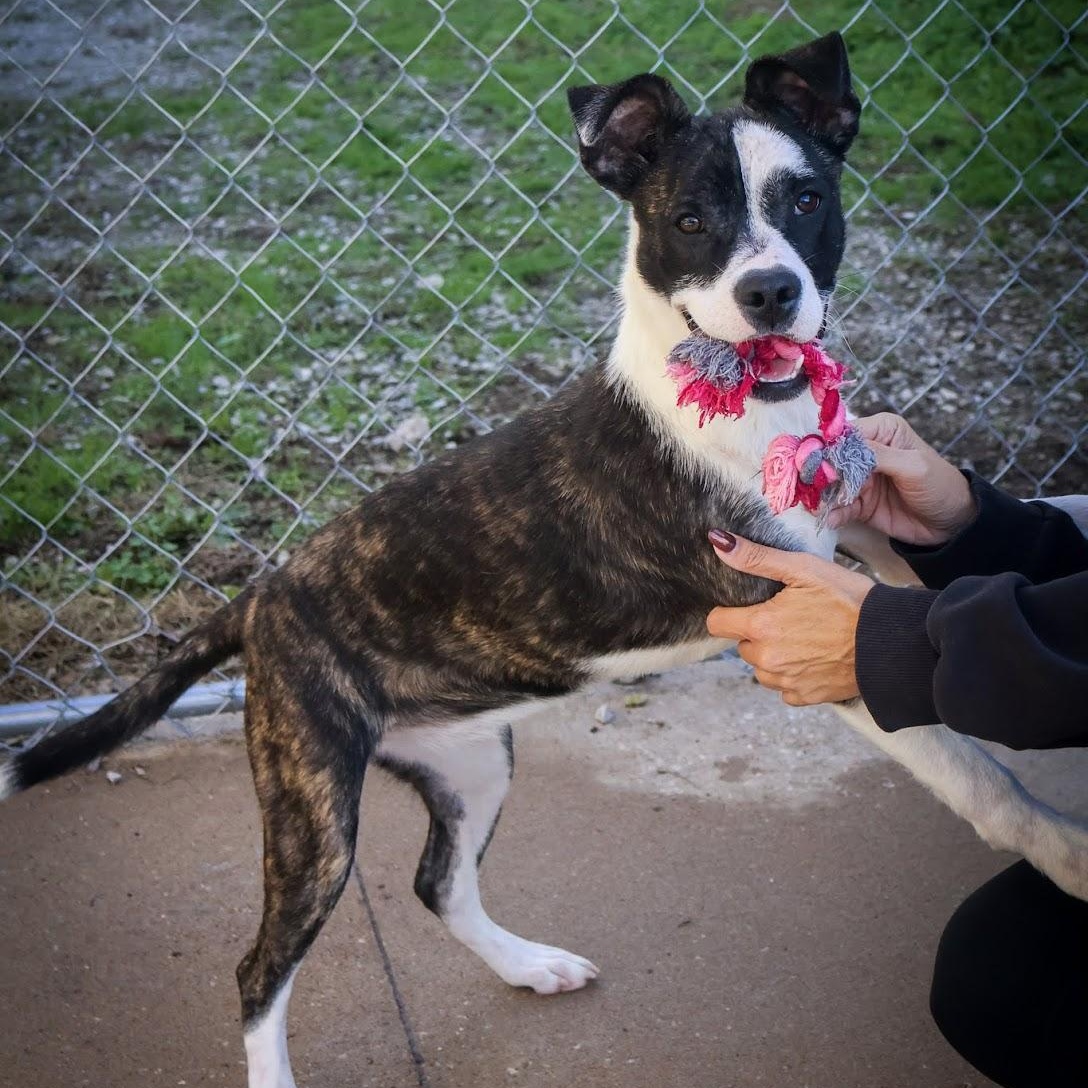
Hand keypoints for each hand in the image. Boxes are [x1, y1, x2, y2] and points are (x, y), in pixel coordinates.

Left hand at [705, 532, 873, 705]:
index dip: (730, 611)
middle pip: (741, 645)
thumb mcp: (803, 569)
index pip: (717, 623)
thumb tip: (719, 542)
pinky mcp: (804, 697)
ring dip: (773, 655)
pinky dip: (792, 675)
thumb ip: (756, 558)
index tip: (750, 606)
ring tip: (804, 637)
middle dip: (757, 632)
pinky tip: (814, 657)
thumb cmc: (849, 600)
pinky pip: (783, 687)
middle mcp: (766, 660)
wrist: (890, 641)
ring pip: (760, 668)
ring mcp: (785, 681)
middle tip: (789, 617)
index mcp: (761, 627)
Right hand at [827, 413, 975, 545]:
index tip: (816, 463)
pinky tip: (829, 519)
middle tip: (810, 487)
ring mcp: (860, 479)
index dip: (828, 447)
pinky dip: (831, 513)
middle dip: (819, 474)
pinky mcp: (858, 503)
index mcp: (881, 431)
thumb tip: (839, 449)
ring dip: (821, 495)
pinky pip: (838, 507)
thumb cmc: (940, 485)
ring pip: (829, 484)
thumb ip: (877, 455)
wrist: (953, 523)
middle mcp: (866, 452)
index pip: (844, 434)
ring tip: (816, 506)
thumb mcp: (913, 465)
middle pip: (830, 459)